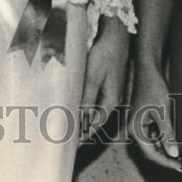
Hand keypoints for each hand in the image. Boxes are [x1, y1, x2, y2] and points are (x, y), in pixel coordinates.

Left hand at [80, 16, 128, 140]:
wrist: (115, 36)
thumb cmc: (105, 54)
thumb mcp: (93, 75)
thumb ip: (87, 97)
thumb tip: (81, 118)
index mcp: (111, 99)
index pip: (96, 124)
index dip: (84, 135)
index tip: (72, 145)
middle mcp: (111, 98)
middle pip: (95, 119)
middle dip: (82, 129)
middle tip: (66, 138)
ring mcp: (109, 90)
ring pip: (94, 110)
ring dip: (82, 118)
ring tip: (68, 126)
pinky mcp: (105, 82)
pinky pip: (93, 100)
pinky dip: (84, 106)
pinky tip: (75, 106)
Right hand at [127, 64, 181, 172]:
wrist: (149, 69)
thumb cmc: (153, 87)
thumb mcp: (162, 110)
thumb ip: (167, 133)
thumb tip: (174, 154)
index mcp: (135, 129)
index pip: (151, 154)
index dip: (166, 162)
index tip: (180, 166)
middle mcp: (135, 129)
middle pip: (151, 152)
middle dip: (167, 158)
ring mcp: (141, 125)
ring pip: (154, 144)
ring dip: (167, 150)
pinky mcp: (147, 120)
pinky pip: (156, 135)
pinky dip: (167, 140)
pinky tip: (178, 142)